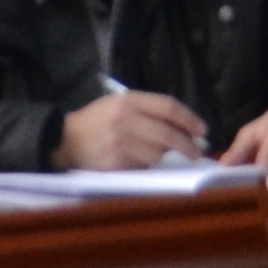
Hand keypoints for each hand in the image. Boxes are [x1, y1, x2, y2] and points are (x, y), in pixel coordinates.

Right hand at [60, 85, 211, 168]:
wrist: (64, 139)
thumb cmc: (98, 120)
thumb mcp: (119, 104)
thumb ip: (149, 110)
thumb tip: (184, 127)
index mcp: (128, 101)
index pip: (169, 108)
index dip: (190, 119)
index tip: (203, 130)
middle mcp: (125, 120)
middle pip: (168, 134)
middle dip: (187, 145)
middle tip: (197, 151)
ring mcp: (119, 143)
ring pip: (157, 154)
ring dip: (164, 157)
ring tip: (160, 155)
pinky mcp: (114, 163)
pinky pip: (142, 167)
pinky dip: (146, 166)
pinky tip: (141, 162)